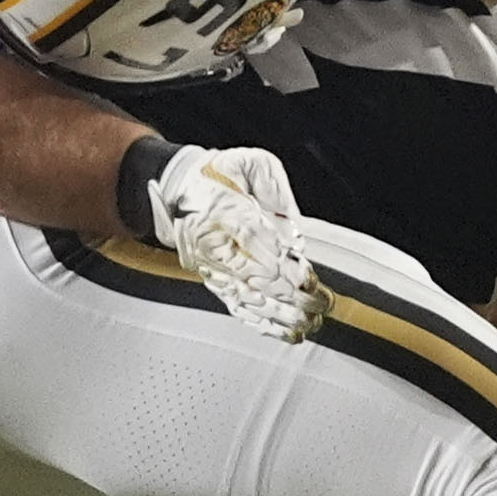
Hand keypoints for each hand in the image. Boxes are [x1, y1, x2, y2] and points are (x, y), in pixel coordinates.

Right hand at [148, 145, 327, 341]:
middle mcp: (212, 242)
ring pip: (247, 297)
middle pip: (253, 274)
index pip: (251, 238)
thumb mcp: (252, 163)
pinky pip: (237, 307)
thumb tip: (294, 232)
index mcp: (221, 208)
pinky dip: (263, 324)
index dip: (279, 260)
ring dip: (281, 314)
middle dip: (290, 293)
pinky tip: (287, 331)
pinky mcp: (212, 281)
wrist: (176, 190)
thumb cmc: (219, 175)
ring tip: (311, 322)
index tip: (306, 275)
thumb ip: (276, 193)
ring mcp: (210, 266)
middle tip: (319, 301)